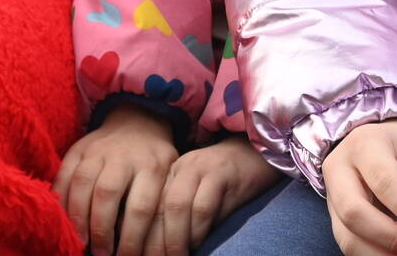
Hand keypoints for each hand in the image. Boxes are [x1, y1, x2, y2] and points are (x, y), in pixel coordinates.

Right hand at [54, 104, 179, 254]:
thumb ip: (157, 207)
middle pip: (107, 194)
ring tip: (80, 241)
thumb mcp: (168, 179)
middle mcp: (124, 156)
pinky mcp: (78, 147)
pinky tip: (63, 219)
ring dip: (78, 217)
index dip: (131, 238)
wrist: (138, 120)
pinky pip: (64, 174)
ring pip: (83, 182)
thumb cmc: (154, 161)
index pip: (140, 207)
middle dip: (101, 229)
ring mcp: (98, 149)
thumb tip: (149, 247)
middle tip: (101, 254)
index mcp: (152, 167)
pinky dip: (60, 199)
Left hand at [142, 135, 282, 255]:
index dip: (142, 235)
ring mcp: (200, 168)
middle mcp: (180, 169)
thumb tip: (158, 246)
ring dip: (174, 239)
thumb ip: (178, 214)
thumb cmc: (226, 181)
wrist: (256, 151)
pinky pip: (203, 205)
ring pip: (176, 206)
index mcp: (169, 173)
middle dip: (154, 241)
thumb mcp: (197, 193)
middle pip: (158, 207)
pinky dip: (197, 229)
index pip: (148, 207)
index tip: (140, 255)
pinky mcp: (221, 173)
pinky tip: (196, 244)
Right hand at [322, 118, 396, 255]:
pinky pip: (350, 245)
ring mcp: (331, 195)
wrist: (387, 143)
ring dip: (383, 254)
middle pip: (354, 212)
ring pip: (348, 236)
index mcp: (366, 144)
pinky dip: (375, 255)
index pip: (383, 181)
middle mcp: (339, 168)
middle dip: (392, 238)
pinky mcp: (334, 217)